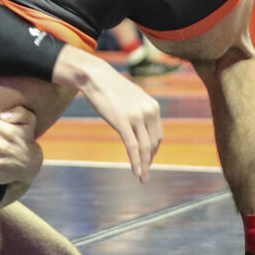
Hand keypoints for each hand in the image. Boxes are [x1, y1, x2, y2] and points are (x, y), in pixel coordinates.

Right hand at [53, 46, 161, 181]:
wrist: (96, 77)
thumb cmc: (112, 88)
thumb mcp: (133, 98)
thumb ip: (140, 111)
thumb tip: (141, 126)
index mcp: (153, 106)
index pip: (158, 134)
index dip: (153, 150)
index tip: (148, 159)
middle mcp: (148, 112)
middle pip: (153, 143)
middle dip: (149, 159)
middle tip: (145, 171)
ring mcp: (136, 117)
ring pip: (144, 147)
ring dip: (144, 165)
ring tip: (143, 178)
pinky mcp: (123, 122)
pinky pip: (132, 147)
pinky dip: (136, 162)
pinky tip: (137, 173)